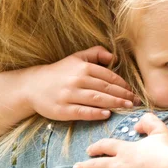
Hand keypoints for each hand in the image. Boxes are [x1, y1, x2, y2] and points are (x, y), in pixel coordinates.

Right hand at [24, 46, 138, 120]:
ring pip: (97, 99)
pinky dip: (95, 113)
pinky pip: (82, 111)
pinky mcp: (62, 109)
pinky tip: (107, 115)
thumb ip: (96, 53)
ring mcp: (69, 95)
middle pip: (106, 89)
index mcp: (83, 67)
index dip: (123, 84)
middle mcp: (77, 80)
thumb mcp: (76, 58)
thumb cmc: (59, 72)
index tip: (133, 91)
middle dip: (123, 95)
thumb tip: (114, 57)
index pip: (109, 76)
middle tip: (135, 102)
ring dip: (115, 103)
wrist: (32, 86)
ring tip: (127, 107)